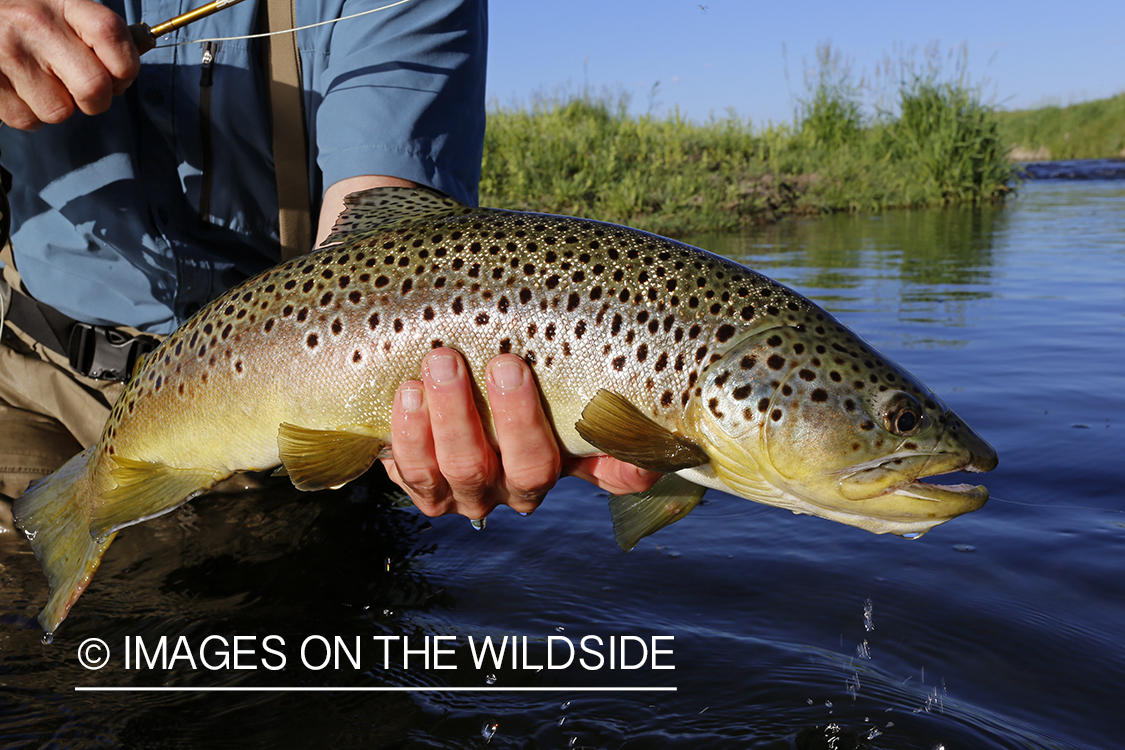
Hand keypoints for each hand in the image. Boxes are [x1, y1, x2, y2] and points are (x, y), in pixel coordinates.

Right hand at [0, 0, 138, 129]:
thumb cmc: (25, 18)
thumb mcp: (61, 10)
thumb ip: (95, 36)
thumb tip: (126, 72)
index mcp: (62, 3)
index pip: (111, 34)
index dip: (127, 66)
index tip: (119, 74)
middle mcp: (35, 25)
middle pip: (93, 88)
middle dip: (96, 100)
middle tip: (82, 89)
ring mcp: (8, 53)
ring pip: (59, 112)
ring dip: (57, 105)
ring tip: (39, 80)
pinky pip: (27, 120)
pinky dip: (28, 112)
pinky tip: (18, 87)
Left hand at [381, 348, 660, 519]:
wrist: (461, 390)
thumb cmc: (528, 396)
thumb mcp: (566, 413)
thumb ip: (604, 431)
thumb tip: (655, 458)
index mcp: (535, 476)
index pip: (539, 464)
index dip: (527, 424)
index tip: (517, 368)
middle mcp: (491, 491)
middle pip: (483, 467)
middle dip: (486, 413)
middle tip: (491, 358)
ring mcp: (447, 489)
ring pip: (440, 468)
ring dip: (439, 417)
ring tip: (439, 362)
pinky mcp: (410, 479)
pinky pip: (403, 466)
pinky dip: (403, 431)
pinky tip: (406, 392)